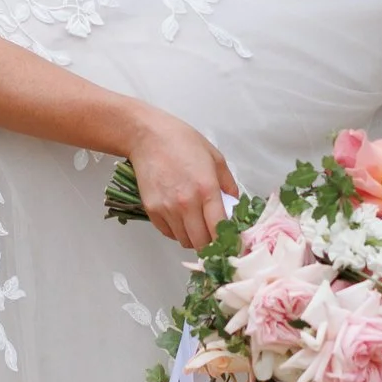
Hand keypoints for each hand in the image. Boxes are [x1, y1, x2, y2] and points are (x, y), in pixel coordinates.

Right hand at [123, 108, 240, 254]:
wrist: (148, 137)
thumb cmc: (182, 142)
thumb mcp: (215, 157)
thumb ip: (228, 184)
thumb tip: (234, 205)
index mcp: (206, 189)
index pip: (219, 229)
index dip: (227, 241)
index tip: (231, 242)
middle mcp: (186, 203)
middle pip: (201, 243)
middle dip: (211, 244)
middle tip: (214, 236)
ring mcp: (167, 208)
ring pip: (184, 241)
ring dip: (193, 238)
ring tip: (196, 224)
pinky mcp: (152, 210)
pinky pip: (168, 233)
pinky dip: (177, 231)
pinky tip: (180, 217)